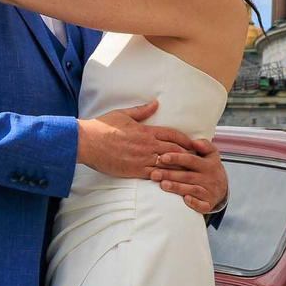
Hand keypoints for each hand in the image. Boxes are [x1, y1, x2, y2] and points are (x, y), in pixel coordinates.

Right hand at [76, 101, 209, 182]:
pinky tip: (172, 181)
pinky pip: (155, 175)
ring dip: (180, 168)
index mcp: (146, 131)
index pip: (173, 135)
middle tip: (197, 160)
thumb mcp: (123, 114)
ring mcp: (142, 159)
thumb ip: (141, 111)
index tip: (193, 144)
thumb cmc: (103, 126)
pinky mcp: (134, 171)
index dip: (185, 140)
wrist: (88, 142)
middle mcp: (147, 145)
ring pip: (168, 165)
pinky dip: (165, 178)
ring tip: (190, 173)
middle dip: (187, 155)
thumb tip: (155, 103)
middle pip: (175, 151)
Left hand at [152, 136, 226, 213]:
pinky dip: (194, 203)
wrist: (221, 187)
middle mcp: (209, 178)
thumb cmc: (209, 168)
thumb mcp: (211, 154)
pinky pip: (202, 205)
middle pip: (188, 175)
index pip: (191, 160)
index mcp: (209, 164)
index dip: (177, 158)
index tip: (163, 157)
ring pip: (192, 189)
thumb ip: (204, 145)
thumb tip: (195, 142)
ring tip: (162, 185)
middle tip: (154, 174)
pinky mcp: (208, 204)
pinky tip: (185, 199)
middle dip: (170, 174)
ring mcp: (209, 191)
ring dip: (177, 188)